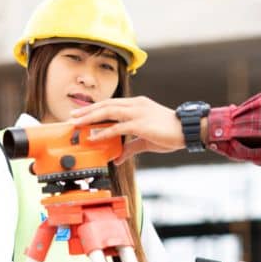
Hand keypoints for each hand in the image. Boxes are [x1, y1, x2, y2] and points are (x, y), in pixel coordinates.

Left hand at [70, 97, 184, 161]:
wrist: (188, 130)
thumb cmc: (170, 133)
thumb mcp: (146, 140)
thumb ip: (130, 147)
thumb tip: (117, 157)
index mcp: (137, 104)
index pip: (111, 104)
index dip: (95, 108)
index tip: (82, 114)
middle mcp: (135, 105)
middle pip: (105, 105)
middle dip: (87, 110)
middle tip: (72, 116)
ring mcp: (137, 112)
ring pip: (108, 111)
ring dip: (90, 117)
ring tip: (76, 123)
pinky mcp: (140, 123)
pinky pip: (118, 127)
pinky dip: (104, 132)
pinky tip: (93, 137)